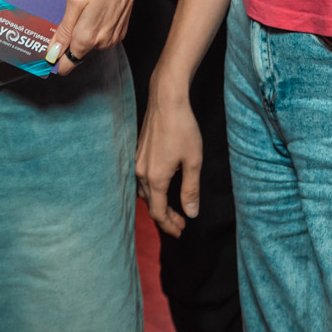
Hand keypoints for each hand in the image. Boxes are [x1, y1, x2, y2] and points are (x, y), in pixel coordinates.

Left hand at [46, 0, 139, 74]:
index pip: (67, 65)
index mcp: (87, 38)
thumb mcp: (74, 2)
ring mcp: (112, 37)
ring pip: (89, 45)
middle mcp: (101, 43)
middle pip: (77, 54)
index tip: (49, 48)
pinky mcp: (120, 30)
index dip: (55, 58)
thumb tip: (53, 55)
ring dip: (82, 33)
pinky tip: (94, 11)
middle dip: (68, 42)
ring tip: (83, 11)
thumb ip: (64, 31)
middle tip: (67, 17)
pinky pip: (101, 37)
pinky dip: (94, 28)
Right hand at [135, 85, 203, 237]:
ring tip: (172, 209)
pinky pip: (142, 180)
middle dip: (165, 217)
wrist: (166, 100)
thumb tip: (190, 213)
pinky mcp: (138, 153)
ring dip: (157, 204)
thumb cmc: (182, 128)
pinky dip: (152, 190)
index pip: (159, 212)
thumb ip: (191, 190)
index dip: (169, 225)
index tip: (181, 231)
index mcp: (155, 178)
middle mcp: (141, 173)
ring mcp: (137, 162)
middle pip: (151, 204)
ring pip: (145, 193)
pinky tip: (161, 187)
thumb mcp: (193, 161)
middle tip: (180, 224)